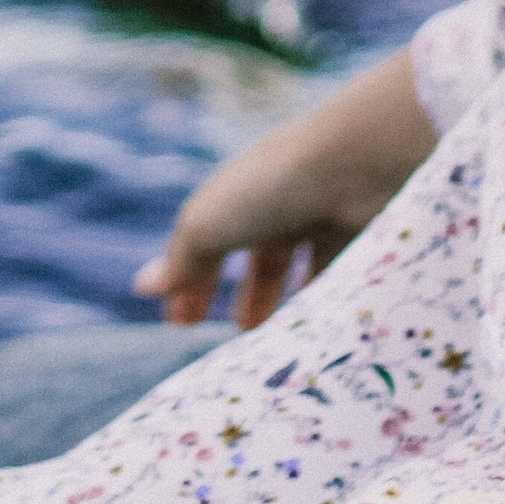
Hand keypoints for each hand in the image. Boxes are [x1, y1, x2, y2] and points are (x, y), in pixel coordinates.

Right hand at [132, 46, 434, 329]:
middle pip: (256, 251)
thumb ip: (181, 258)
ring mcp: (321, 213)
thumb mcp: (210, 223)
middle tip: (235, 334)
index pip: (208, 236)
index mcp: (237, 190)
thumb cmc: (272, 188)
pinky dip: (323, 297)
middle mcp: (278, 198)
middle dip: (241, 290)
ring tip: (275, 340)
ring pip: (298, 264)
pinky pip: (337, 272)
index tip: (180, 321)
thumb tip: (142, 287)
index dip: (191, 277)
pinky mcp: (361, 231)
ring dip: (284, 298)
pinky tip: (318, 326)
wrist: (357, 163)